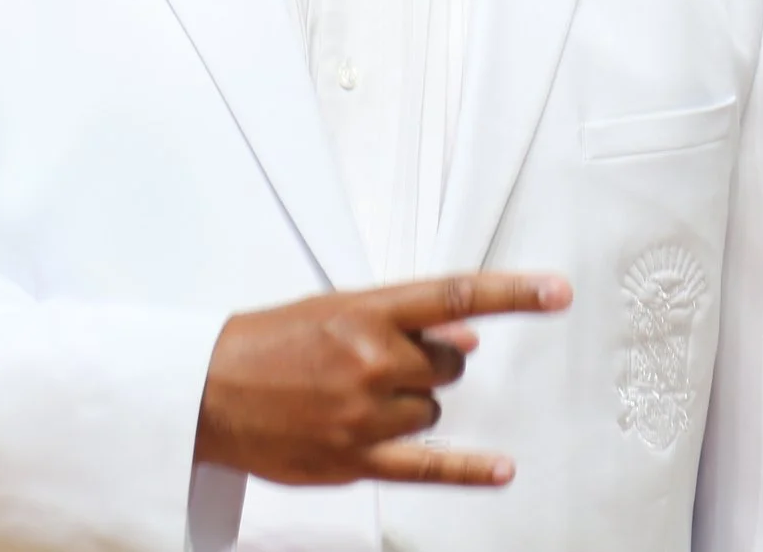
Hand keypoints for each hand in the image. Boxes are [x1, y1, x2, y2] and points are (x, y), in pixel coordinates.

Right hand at [196, 272, 571, 486]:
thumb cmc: (268, 344)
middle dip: (429, 363)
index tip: (557, 292)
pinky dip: (468, 469)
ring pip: (432, 409)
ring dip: (409, 406)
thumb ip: (406, 319)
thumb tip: (469, 334)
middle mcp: (372, 359)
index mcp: (368, 311)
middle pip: (450, 363)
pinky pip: (427, 466)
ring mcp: (364, 412)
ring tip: (353, 398)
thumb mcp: (336, 311)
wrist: (205, 391)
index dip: (514, 294)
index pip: (457, 296)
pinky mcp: (354, 458)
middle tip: (377, 364)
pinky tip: (501, 470)